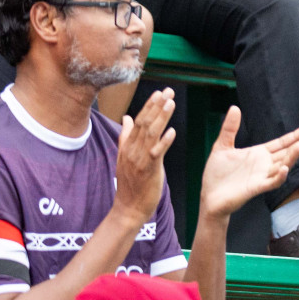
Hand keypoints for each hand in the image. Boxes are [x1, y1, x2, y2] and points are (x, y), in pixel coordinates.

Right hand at [115, 89, 175, 223]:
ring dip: (161, 118)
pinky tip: (172, 131)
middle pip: (145, 123)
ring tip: (170, 103)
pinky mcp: (148, 170)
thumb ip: (126, 137)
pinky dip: (164, 142)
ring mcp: (139, 160)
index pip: (139, 121)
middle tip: (168, 91)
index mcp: (128, 146)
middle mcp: (132, 150)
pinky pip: (156, 153)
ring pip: (150, 134)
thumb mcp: (126, 157)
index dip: (150, 106)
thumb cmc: (131, 183)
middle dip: (156, 106)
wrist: (128, 208)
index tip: (160, 92)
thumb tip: (127, 118)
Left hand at [199, 107, 298, 220]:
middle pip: (286, 153)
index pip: (281, 143)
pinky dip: (280, 176)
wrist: (209, 197)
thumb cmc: (216, 174)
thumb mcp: (222, 146)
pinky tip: (284, 168)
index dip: (294, 136)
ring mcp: (262, 176)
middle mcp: (264, 165)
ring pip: (282, 166)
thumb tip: (234, 107)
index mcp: (258, 154)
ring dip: (292, 157)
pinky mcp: (256, 188)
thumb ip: (230, 128)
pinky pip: (272, 183)